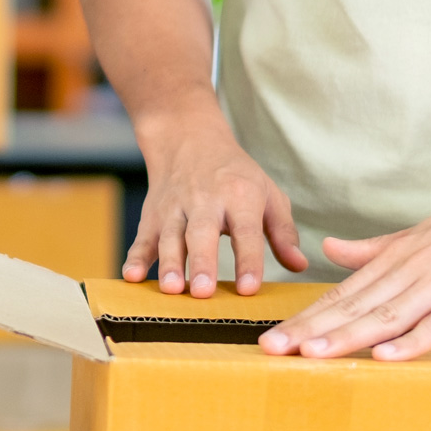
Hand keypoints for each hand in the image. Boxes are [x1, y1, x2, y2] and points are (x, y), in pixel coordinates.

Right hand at [124, 104, 309, 295]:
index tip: (248, 289)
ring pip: (170, 236)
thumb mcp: (267, 193)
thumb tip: (300, 266)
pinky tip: (131, 276)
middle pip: (202, 233)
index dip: (248, 260)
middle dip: (202, 262)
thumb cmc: (235, 175)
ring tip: (171, 289)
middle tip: (203, 292)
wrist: (188, 139)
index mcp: (239, 196)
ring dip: (169, 263)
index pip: (246, 231)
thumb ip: (283, 231)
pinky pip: (143, 237)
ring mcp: (175, 208)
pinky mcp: (153, 215)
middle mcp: (205, 200)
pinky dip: (135, 256)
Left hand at [257, 141, 430, 360]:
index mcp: (394, 260)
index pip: (341, 294)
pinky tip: (385, 356)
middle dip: (311, 330)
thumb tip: (328, 248)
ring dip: (347, 337)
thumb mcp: (417, 237)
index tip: (272, 337)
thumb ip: (372, 249)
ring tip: (310, 355)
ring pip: (385, 315)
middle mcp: (409, 271)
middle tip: (271, 349)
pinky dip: (411, 341)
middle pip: (353, 306)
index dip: (306, 317)